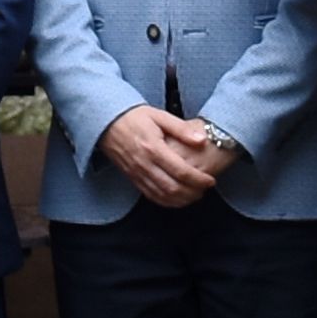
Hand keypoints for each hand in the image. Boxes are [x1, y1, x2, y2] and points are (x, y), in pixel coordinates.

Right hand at [91, 108, 222, 207]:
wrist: (105, 122)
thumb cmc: (133, 117)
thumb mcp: (159, 116)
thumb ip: (182, 129)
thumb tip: (202, 140)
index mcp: (154, 148)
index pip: (181, 171)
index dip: (199, 180)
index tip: (211, 180)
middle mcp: (145, 164)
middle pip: (173, 188)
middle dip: (193, 192)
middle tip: (205, 189)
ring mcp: (137, 174)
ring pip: (162, 196)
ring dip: (181, 200)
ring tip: (195, 195)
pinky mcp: (132, 178)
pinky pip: (151, 196)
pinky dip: (166, 201)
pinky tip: (177, 199)